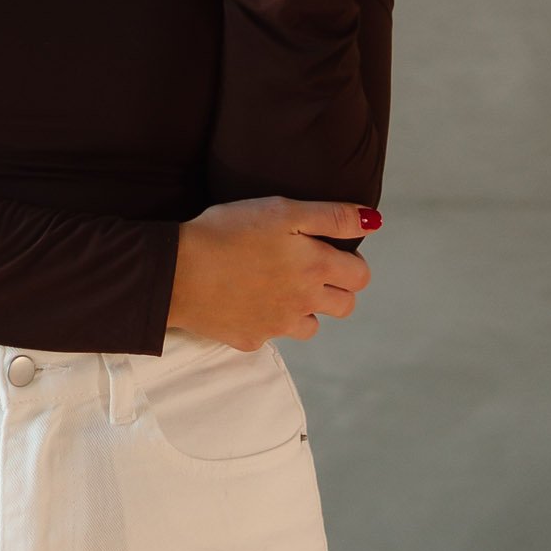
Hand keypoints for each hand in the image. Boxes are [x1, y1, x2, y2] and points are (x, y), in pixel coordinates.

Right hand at [168, 196, 378, 348]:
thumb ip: (332, 216)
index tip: (327, 250)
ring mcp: (278, 327)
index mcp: (316, 269)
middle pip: (344, 306)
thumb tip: (374, 221)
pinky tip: (245, 298)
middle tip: (305, 267)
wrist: (176, 271)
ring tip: (275, 283)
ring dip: (304, 308)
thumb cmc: (228, 231)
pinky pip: (272, 334)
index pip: (360, 276)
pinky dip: (267, 319)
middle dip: (335, 288)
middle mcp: (304, 303)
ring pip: (310, 325)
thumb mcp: (282, 210)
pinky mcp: (251, 340)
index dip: (350, 262)